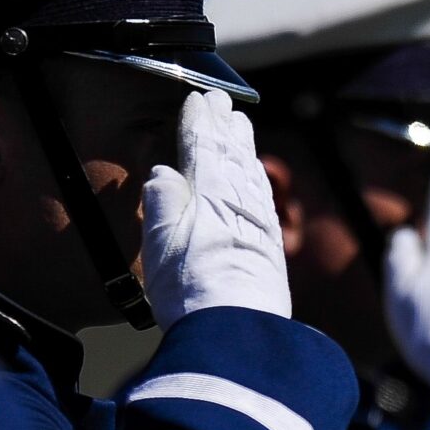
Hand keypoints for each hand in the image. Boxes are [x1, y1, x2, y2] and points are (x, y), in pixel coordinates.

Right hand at [139, 89, 288, 325]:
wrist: (237, 330)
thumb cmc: (190, 286)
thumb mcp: (159, 238)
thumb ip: (162, 196)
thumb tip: (166, 171)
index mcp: (208, 189)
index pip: (203, 142)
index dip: (198, 118)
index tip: (197, 98)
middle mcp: (238, 197)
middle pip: (231, 150)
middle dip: (224, 123)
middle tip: (221, 101)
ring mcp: (259, 220)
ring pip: (250, 169)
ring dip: (244, 144)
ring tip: (239, 125)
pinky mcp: (270, 244)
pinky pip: (263, 194)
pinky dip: (257, 175)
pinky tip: (256, 175)